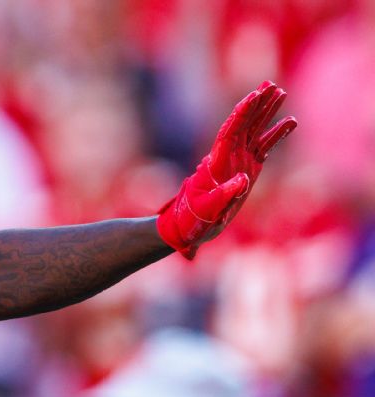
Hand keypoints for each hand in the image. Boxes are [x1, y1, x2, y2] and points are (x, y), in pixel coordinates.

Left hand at [157, 80, 297, 258]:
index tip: (254, 95)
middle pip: (244, 123)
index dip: (242, 113)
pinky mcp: (249, 169)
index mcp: (217, 161)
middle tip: (271, 84)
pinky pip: (265, 147)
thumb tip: (243, 180)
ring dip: (267, 111)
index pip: (230, 131)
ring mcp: (239, 161)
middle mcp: (228, 156)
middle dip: (257, 104)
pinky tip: (291, 122)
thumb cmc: (195, 220)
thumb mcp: (209, 210)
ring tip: (280, 92)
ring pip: (255, 130)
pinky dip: (277, 134)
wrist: (191, 227)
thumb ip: (225, 196)